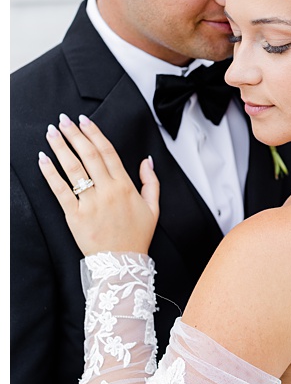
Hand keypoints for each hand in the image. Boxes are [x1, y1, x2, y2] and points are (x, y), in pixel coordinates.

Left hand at [38, 114, 157, 254]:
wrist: (122, 263)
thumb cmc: (136, 236)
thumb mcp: (153, 208)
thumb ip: (152, 182)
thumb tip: (147, 160)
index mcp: (125, 187)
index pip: (107, 153)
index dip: (95, 134)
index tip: (84, 121)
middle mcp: (107, 191)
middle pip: (88, 156)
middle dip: (74, 135)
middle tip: (63, 120)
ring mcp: (90, 203)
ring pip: (73, 169)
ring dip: (60, 148)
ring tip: (51, 133)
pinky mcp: (74, 215)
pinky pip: (60, 190)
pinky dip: (50, 174)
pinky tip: (43, 159)